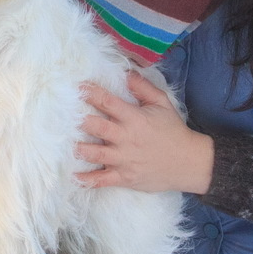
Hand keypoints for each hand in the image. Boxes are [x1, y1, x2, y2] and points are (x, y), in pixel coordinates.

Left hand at [76, 72, 213, 195]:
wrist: (189, 162)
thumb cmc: (173, 131)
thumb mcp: (163, 104)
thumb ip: (143, 88)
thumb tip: (126, 73)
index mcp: (134, 118)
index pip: (108, 102)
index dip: (90, 93)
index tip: (77, 88)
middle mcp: (126, 138)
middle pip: (96, 126)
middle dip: (79, 120)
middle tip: (63, 115)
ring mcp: (124, 159)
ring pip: (95, 154)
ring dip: (79, 149)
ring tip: (66, 144)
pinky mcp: (124, 177)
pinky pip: (101, 180)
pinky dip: (87, 180)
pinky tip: (73, 176)